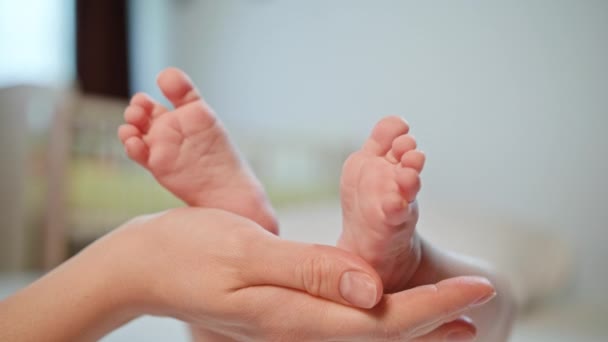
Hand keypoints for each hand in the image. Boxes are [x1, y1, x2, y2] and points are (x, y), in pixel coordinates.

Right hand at [111, 208, 495, 340]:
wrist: (143, 265)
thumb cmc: (189, 249)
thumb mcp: (248, 252)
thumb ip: (311, 272)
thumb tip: (373, 290)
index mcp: (295, 314)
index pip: (382, 319)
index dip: (434, 307)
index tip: (478, 291)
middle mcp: (296, 327)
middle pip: (379, 335)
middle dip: (433, 322)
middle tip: (479, 307)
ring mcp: (286, 324)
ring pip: (363, 332)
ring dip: (409, 324)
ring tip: (448, 317)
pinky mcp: (278, 312)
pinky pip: (339, 323)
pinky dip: (374, 316)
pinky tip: (381, 305)